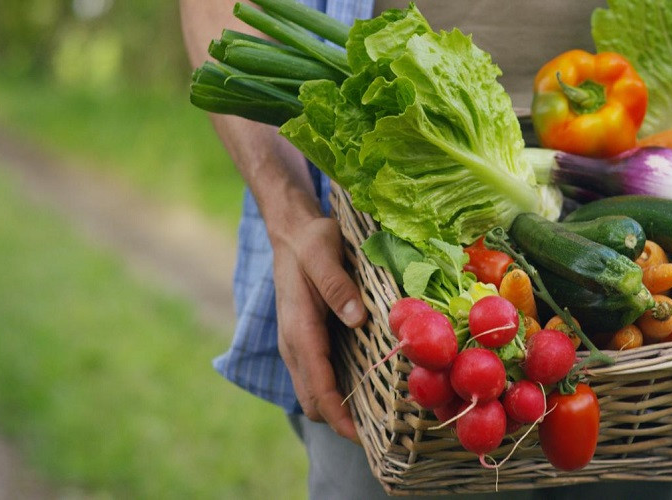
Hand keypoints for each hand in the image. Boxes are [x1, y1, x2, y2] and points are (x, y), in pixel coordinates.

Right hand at [273, 216, 366, 441]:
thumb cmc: (310, 241)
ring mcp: (297, 344)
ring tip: (377, 418)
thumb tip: (356, 319)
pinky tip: (364, 388)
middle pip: (313, 400)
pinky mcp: (305, 340)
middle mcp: (293, 344)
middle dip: (340, 422)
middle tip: (381, 432)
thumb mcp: (323, 252)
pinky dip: (335, 392)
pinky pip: (317, 377)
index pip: (317, 386)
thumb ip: (336, 285)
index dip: (338, 417)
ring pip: (313, 392)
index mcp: (299, 329)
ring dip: (338, 410)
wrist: (291, 232)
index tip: (363, 438)